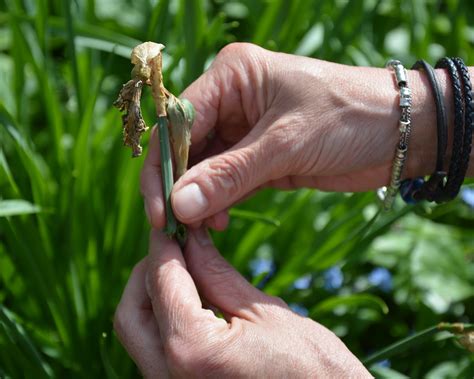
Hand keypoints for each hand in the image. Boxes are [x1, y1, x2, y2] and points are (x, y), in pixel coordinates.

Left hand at [114, 228, 371, 377]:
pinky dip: (166, 320)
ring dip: (155, 296)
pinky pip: (158, 353)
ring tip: (185, 268)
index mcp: (192, 353)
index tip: (173, 223)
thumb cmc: (315, 371)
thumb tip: (193, 241)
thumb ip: (219, 276)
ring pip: (139, 335)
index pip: (162, 282)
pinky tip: (192, 299)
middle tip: (175, 246)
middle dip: (149, 273)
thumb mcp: (266, 314)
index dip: (165, 245)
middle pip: (132, 313)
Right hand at [142, 42, 440, 227]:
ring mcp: (245, 129)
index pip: (177, 121)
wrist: (401, 132)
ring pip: (204, 167)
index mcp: (232, 76)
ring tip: (197, 229)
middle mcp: (232, 99)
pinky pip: (226, 181)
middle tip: (172, 226)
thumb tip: (179, 205)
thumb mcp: (286, 144)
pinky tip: (217, 221)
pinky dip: (218, 202)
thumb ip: (230, 175)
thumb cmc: (348, 117)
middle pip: (185, 146)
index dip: (164, 166)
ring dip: (197, 198)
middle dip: (178, 186)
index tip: (160, 209)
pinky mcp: (259, 156)